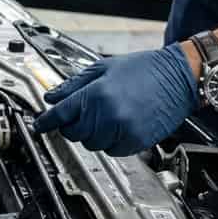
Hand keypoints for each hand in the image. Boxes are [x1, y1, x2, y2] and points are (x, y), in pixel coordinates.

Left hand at [32, 45, 199, 155]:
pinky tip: (118, 124)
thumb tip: (52, 97)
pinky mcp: (137, 142)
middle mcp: (108, 115)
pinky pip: (111, 150)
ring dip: (92, 134)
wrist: (178, 77)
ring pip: (91, 144)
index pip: (60, 115)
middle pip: (73, 133)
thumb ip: (74, 85)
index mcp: (96, 94)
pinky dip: (109, 141)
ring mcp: (123, 131)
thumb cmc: (144, 69)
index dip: (45, 122)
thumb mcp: (103, 68)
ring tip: (106, 115)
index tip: (38, 126)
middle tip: (83, 113)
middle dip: (73, 125)